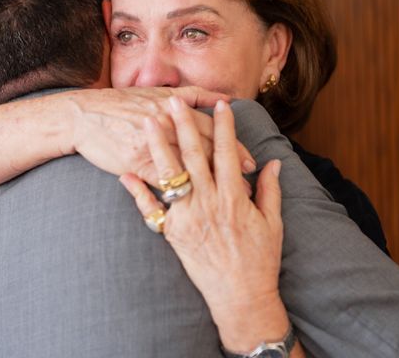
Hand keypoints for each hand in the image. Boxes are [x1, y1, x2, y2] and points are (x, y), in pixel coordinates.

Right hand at [67, 87, 255, 184]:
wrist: (84, 115)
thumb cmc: (122, 103)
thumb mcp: (157, 92)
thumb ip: (193, 95)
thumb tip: (224, 98)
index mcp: (173, 108)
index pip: (212, 130)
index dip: (234, 147)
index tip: (251, 162)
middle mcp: (166, 126)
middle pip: (206, 149)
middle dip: (230, 167)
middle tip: (250, 182)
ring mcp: (151, 146)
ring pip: (188, 168)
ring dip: (211, 184)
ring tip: (230, 199)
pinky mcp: (136, 163)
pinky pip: (161, 182)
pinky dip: (180, 193)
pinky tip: (195, 206)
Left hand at [119, 97, 288, 351]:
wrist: (240, 297)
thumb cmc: (259, 260)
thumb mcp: (272, 224)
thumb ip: (270, 190)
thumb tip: (273, 162)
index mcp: (234, 198)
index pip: (227, 152)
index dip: (224, 127)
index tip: (221, 105)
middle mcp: (208, 203)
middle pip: (193, 156)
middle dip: (184, 125)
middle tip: (173, 101)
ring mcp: (187, 218)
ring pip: (170, 175)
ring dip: (159, 147)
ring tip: (149, 122)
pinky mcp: (172, 233)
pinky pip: (150, 211)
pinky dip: (137, 193)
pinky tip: (125, 176)